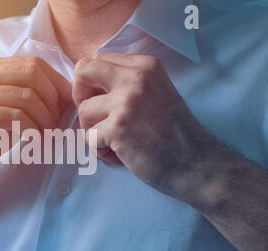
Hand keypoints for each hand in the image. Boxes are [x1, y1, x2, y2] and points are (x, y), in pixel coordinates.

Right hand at [0, 56, 72, 184]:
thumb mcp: (5, 109)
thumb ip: (27, 94)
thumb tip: (66, 92)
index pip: (32, 63)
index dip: (56, 82)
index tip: (67, 102)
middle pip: (32, 74)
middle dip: (53, 98)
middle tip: (58, 120)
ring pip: (27, 97)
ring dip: (45, 118)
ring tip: (47, 133)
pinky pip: (17, 116)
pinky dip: (33, 129)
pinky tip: (35, 139)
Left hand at [73, 52, 215, 189]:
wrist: (195, 164)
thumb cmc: (173, 133)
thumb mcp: (155, 92)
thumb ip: (126, 82)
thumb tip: (86, 83)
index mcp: (145, 65)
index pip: (97, 60)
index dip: (90, 84)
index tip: (102, 103)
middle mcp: (136, 77)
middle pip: (83, 71)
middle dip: (80, 97)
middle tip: (95, 117)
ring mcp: (127, 101)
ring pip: (83, 111)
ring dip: (93, 132)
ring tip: (114, 143)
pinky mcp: (119, 127)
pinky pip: (89, 137)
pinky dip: (99, 150)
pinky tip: (118, 155)